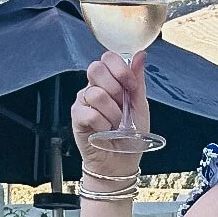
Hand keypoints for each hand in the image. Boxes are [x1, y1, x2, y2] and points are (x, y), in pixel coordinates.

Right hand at [70, 50, 148, 165]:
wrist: (122, 161)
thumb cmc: (131, 135)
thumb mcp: (140, 106)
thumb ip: (137, 81)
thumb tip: (140, 55)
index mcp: (111, 81)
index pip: (108, 58)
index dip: (120, 69)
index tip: (130, 86)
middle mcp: (94, 87)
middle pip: (95, 69)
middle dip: (114, 89)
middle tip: (121, 107)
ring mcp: (83, 102)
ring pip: (95, 94)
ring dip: (112, 114)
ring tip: (115, 124)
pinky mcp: (77, 117)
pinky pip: (90, 113)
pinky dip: (103, 125)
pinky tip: (105, 131)